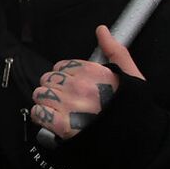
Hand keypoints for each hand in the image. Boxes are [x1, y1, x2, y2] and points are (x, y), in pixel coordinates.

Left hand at [30, 25, 143, 139]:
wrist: (132, 137)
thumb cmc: (130, 108)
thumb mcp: (130, 75)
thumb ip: (114, 51)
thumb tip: (102, 31)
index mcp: (93, 72)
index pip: (61, 66)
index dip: (64, 76)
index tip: (71, 85)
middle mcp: (80, 86)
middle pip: (48, 79)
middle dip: (53, 88)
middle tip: (64, 98)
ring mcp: (69, 105)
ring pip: (40, 94)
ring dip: (45, 102)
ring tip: (58, 109)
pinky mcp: (62, 125)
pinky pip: (38, 113)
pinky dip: (40, 116)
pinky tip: (51, 118)